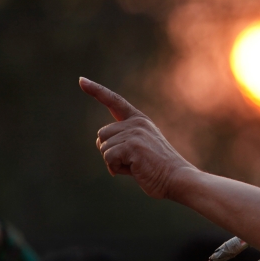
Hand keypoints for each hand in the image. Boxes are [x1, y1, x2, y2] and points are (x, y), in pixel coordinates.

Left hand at [80, 78, 197, 199]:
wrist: (178, 179)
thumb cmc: (159, 170)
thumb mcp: (141, 149)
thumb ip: (123, 141)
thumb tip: (102, 145)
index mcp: (140, 121)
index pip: (115, 102)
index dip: (96, 91)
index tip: (81, 80)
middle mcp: (137, 122)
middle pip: (102, 135)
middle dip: (110, 152)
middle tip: (132, 162)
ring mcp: (135, 132)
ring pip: (103, 147)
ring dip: (113, 162)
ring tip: (136, 166)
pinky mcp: (132, 145)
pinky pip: (108, 157)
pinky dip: (116, 168)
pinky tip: (134, 170)